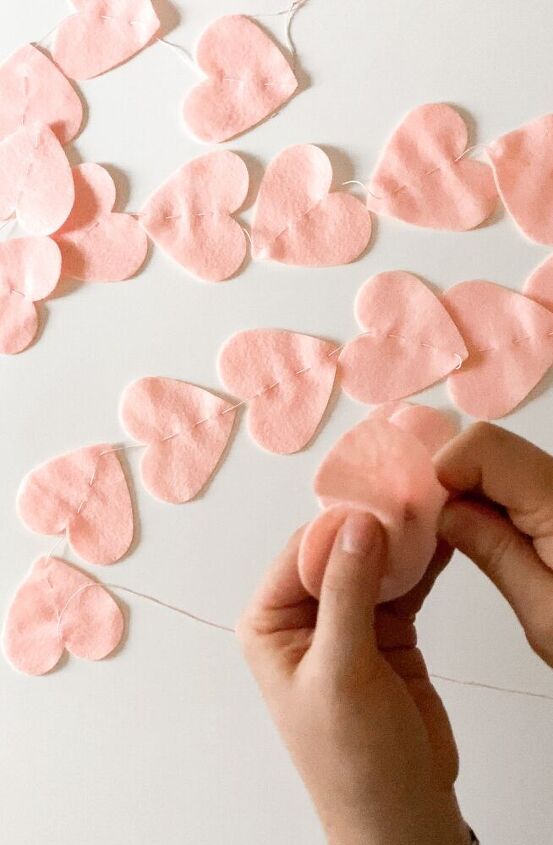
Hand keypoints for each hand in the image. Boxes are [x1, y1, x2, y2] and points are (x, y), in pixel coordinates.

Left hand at [238, 513, 469, 844]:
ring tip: (428, 511)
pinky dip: (419, 564)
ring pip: (371, 563)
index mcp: (271, 623)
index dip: (336, 526)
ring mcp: (348, 620)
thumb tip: (356, 524)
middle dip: (371, 528)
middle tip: (408, 499)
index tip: (377, 501)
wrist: (401, 809)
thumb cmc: (350, 756)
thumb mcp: (340, 671)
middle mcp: (304, 615)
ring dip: (399, 541)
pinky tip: (439, 540)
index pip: (300, 555)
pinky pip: (401, 584)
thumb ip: (347, 594)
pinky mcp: (386, 629)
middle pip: (337, 552)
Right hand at [435, 422, 552, 666]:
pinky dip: (495, 499)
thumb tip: (443, 510)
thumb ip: (493, 552)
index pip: (484, 446)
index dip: (445, 470)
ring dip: (473, 491)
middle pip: (490, 448)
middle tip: (438, 533)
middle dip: (453, 480)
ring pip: (502, 461)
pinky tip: (493, 537)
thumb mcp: (546, 615)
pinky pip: (520, 479)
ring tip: (467, 541)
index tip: (429, 518)